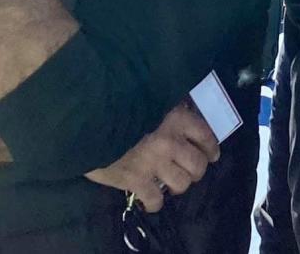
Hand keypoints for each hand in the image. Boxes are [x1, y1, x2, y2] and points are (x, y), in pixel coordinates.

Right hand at [85, 103, 219, 212]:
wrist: (88, 119)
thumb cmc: (120, 104)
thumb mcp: (149, 96)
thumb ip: (166, 104)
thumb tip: (181, 108)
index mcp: (175, 118)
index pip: (205, 135)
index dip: (211, 147)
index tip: (211, 154)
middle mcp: (170, 142)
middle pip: (198, 165)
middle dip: (196, 169)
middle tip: (189, 169)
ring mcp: (154, 163)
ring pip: (182, 184)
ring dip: (178, 184)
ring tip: (170, 181)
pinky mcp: (135, 180)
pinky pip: (155, 200)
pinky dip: (155, 203)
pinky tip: (150, 199)